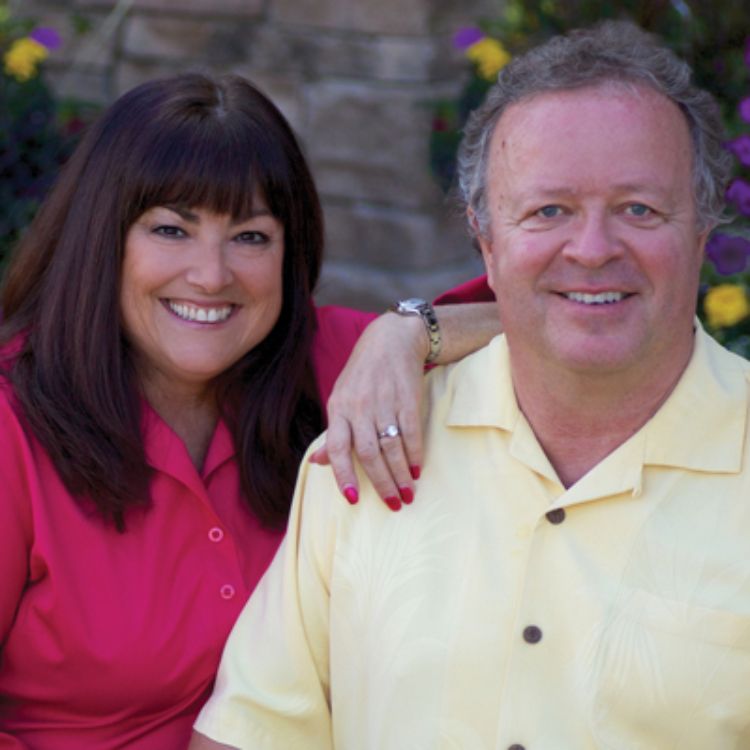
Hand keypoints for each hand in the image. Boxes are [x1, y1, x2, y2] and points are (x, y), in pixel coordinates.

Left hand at [308, 313, 425, 511]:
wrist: (392, 340)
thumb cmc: (363, 375)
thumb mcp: (341, 399)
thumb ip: (333, 433)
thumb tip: (317, 464)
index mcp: (338, 408)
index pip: (338, 447)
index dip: (343, 474)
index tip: (353, 498)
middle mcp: (359, 407)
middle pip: (368, 452)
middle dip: (381, 482)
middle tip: (393, 503)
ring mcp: (384, 402)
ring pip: (391, 446)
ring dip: (401, 474)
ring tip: (408, 493)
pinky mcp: (407, 398)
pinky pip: (411, 432)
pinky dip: (415, 453)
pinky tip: (417, 469)